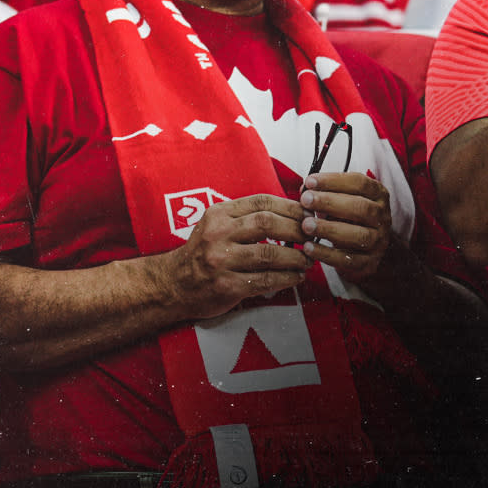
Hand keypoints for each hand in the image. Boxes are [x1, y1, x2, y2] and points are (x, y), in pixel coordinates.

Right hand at [158, 193, 309, 319]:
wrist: (174, 284)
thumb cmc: (203, 253)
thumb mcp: (216, 225)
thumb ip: (246, 218)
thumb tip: (292, 214)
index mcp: (218, 214)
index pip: (261, 202)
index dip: (290, 207)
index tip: (308, 215)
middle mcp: (218, 234)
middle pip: (268, 223)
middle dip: (297, 230)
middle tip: (313, 237)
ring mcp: (221, 260)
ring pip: (270, 253)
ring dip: (296, 257)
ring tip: (307, 260)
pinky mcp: (227, 285)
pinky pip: (266, 280)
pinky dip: (287, 278)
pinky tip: (296, 276)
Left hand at [299, 172, 394, 285]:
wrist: (363, 247)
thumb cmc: (345, 215)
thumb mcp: (339, 199)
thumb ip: (324, 192)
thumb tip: (304, 190)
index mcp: (377, 195)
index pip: (359, 183)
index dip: (334, 181)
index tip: (310, 181)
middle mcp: (382, 217)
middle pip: (361, 208)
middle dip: (330, 203)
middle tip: (306, 200)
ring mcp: (379, 241)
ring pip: (359, 236)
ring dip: (329, 229)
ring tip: (306, 225)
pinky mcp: (370, 262)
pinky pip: (349, 260)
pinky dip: (327, 254)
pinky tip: (308, 248)